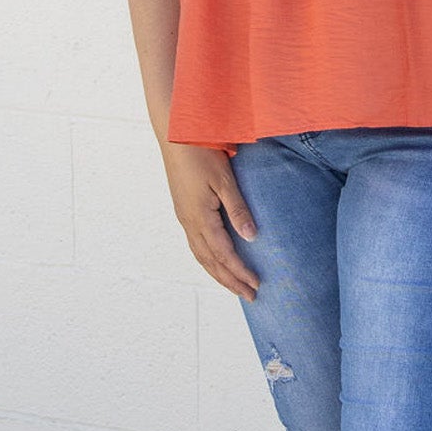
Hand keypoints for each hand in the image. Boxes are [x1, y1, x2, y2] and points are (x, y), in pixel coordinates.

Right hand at [164, 144, 259, 302]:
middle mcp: (189, 222)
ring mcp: (184, 217)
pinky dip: (208, 259)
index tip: (257, 285)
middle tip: (250, 296)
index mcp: (200, 217)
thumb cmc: (201, 152)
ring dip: (218, 273)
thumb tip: (251, 238)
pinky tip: (216, 262)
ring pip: (201, 255)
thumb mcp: (224, 180)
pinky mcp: (184, 210)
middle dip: (230, 281)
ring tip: (235, 286)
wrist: (174, 134)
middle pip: (211, 262)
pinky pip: (196, 245)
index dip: (240, 272)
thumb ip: (238, 210)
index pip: (223, 254)